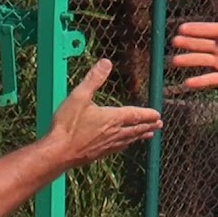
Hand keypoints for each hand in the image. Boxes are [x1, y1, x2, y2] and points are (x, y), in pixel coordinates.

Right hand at [48, 59, 162, 166]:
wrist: (58, 153)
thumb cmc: (67, 125)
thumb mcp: (79, 96)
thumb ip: (93, 79)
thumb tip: (106, 62)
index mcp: (111, 118)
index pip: (134, 115)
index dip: (147, 114)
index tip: (158, 114)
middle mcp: (113, 133)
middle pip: (135, 129)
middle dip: (148, 125)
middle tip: (159, 124)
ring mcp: (107, 145)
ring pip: (129, 140)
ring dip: (140, 136)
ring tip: (148, 135)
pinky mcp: (99, 154)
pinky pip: (118, 148)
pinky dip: (126, 145)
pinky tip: (124, 145)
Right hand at [170, 9, 217, 89]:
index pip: (208, 30)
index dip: (196, 29)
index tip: (182, 28)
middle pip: (201, 44)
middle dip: (188, 43)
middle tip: (174, 41)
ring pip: (202, 61)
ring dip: (189, 61)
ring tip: (174, 61)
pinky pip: (210, 79)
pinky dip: (199, 81)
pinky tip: (187, 83)